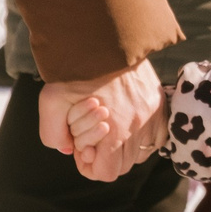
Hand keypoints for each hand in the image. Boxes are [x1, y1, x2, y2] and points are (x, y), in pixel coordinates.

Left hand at [40, 62, 165, 181]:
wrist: (105, 38)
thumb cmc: (76, 71)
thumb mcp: (51, 102)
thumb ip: (53, 134)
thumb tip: (69, 149)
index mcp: (114, 131)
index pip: (107, 173)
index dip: (90, 168)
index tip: (83, 152)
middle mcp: (138, 126)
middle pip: (125, 166)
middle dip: (106, 159)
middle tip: (93, 140)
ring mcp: (153, 114)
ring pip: (142, 152)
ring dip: (126, 148)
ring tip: (110, 130)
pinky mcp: (160, 103)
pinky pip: (157, 135)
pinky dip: (144, 136)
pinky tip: (129, 124)